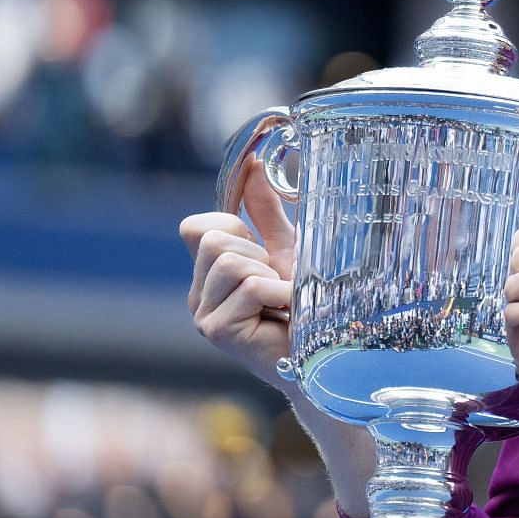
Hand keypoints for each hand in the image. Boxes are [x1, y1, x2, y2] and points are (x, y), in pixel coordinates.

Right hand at [179, 153, 295, 392]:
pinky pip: (249, 287)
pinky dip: (279, 293)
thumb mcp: (287, 248)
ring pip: (230, 261)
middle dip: (258, 253)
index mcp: (208, 272)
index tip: (261, 250)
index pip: (194, 226)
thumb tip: (252, 163)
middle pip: (214, 239)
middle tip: (277, 284)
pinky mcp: (216, 331)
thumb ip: (265, 211)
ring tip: (282, 299)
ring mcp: (202, 314)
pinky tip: (287, 313)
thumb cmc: (306, 304)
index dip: (232, 225)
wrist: (324, 353)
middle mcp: (197, 293)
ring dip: (270, 275)